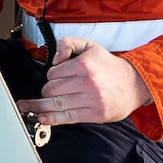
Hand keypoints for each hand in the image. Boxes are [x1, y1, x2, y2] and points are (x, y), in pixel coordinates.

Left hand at [16, 37, 151, 125]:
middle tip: (46, 91)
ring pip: (57, 104)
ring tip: (28, 108)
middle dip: (45, 91)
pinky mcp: (95, 114)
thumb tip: (54, 58)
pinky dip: (52, 119)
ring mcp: (92, 100)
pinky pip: (69, 118)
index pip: (53, 74)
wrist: (134, 84)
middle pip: (53, 90)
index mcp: (84, 65)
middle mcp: (87, 83)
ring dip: (40, 107)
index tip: (53, 78)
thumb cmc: (108, 66)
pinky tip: (42, 118)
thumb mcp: (89, 46)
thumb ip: (68, 44)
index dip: (49, 76)